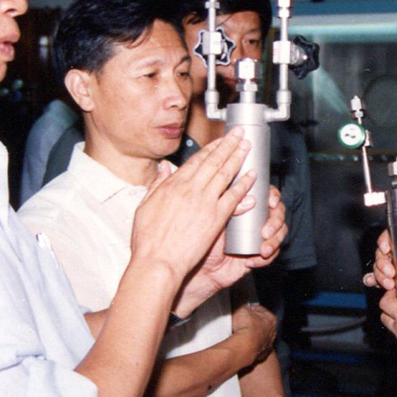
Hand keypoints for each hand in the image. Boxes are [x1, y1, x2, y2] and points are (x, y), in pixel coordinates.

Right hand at [130, 130, 252, 281]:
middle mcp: (190, 189)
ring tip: (247, 147)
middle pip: (213, 161)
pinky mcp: (216, 217)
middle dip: (228, 145)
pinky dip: (244, 184)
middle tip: (239, 134)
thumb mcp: (145, 206)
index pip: (196, 160)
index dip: (211, 149)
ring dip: (238, 158)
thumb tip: (164, 169)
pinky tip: (252, 176)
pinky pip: (234, 196)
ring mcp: (204, 202)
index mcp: (172, 185)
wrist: (158, 261)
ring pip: (225, 174)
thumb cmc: (148, 240)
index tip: (220, 141)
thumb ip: (156, 185)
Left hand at [173, 187, 286, 315]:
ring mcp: (259, 236)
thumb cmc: (203, 240)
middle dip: (276, 222)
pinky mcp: (260, 254)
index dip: (273, 196)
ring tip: (263, 250)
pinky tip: (251, 261)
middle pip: (278, 213)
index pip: (266, 195)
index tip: (270, 202)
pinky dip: (266, 258)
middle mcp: (255, 219)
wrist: (201, 268)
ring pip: (280, 233)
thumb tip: (251, 199)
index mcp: (245, 205)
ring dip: (275, 241)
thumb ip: (231, 206)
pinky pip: (273, 254)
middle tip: (266, 231)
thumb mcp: (215, 219)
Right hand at [232, 302, 276, 365]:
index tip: (245, 309)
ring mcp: (268, 344)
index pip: (261, 310)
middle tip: (242, 321)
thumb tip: (239, 292)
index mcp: (270, 318)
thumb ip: (241, 300)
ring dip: (252, 335)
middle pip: (261, 324)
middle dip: (253, 322)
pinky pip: (256, 348)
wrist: (245, 347)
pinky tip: (243, 344)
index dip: (251, 309)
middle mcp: (272, 332)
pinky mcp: (262, 355)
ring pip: (260, 337)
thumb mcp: (241, 308)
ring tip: (241, 334)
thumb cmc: (246, 327)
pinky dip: (251, 346)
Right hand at [364, 226, 396, 318]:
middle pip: (383, 255)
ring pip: (379, 269)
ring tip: (389, 283)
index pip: (393, 240)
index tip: (386, 248)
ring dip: (379, 274)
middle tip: (390, 272)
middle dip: (381, 263)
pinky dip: (374, 282)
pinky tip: (375, 284)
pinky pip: (380, 284)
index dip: (385, 242)